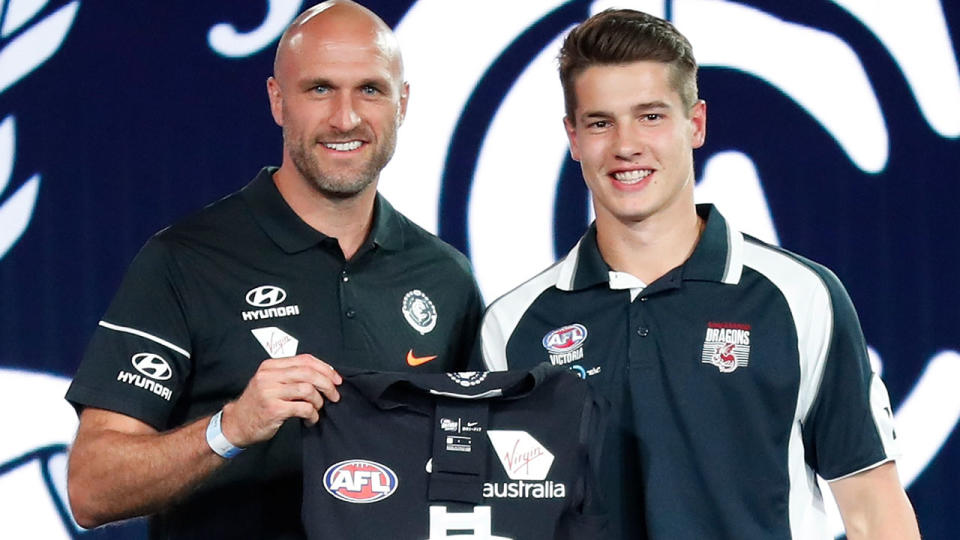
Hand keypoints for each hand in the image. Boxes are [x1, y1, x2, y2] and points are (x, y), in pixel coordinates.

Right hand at [219, 354, 341, 447]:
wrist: (236, 424)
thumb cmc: (258, 404)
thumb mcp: (270, 382)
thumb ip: (291, 375)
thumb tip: (324, 375)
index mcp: (271, 366)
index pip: (305, 359)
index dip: (325, 368)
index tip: (336, 379)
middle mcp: (269, 376)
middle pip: (308, 373)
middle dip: (327, 384)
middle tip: (334, 395)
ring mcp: (270, 392)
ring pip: (307, 390)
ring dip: (319, 401)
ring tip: (318, 409)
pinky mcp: (273, 409)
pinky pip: (303, 408)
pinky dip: (312, 414)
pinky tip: (311, 419)